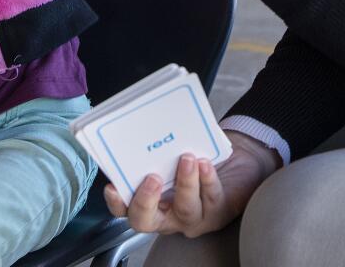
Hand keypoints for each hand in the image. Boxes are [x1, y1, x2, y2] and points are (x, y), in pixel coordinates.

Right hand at [105, 131, 279, 236]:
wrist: (232, 165)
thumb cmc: (193, 158)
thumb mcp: (172, 153)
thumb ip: (156, 147)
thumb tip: (145, 122)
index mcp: (148, 201)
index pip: (124, 208)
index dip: (116, 201)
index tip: (113, 186)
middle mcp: (166, 216)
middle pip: (145, 221)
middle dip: (145, 201)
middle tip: (152, 178)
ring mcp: (191, 219)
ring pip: (185, 210)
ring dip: (185, 183)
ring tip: (186, 158)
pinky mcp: (217, 214)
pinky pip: (211, 199)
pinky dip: (207, 180)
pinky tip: (205, 163)